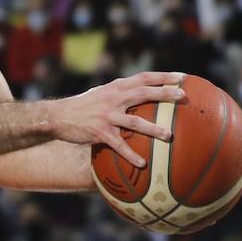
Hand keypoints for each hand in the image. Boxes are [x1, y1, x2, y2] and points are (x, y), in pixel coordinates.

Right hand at [48, 72, 186, 169]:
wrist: (57, 116)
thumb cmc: (83, 106)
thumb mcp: (102, 93)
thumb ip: (121, 92)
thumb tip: (142, 92)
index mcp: (116, 87)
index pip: (144, 77)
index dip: (164, 76)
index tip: (183, 77)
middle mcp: (113, 98)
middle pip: (143, 93)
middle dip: (165, 94)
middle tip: (183, 96)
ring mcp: (106, 116)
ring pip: (135, 122)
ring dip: (153, 129)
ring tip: (169, 136)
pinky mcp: (99, 132)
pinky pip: (118, 145)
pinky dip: (130, 154)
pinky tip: (142, 164)